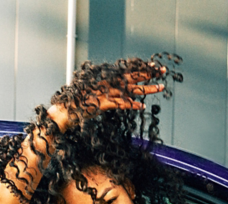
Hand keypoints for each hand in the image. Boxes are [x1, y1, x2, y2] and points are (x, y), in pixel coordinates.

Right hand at [49, 65, 166, 131]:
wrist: (64, 111)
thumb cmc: (78, 104)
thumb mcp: (95, 95)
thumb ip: (107, 92)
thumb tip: (119, 93)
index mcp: (106, 79)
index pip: (127, 71)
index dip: (141, 69)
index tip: (153, 67)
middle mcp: (106, 82)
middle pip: (132, 76)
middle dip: (148, 74)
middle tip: (162, 71)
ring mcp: (105, 92)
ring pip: (130, 88)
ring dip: (146, 88)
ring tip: (160, 87)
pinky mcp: (102, 103)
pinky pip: (120, 103)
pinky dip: (131, 104)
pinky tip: (141, 105)